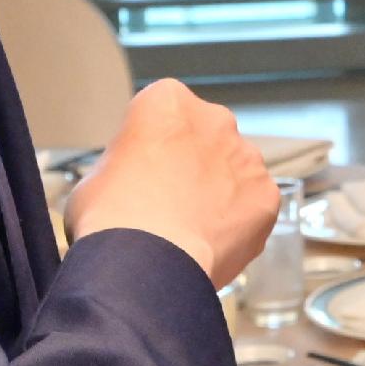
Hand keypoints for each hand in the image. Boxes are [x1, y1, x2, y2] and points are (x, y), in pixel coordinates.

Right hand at [68, 78, 273, 283]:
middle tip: (170, 201)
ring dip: (219, 192)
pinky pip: (254, 206)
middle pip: (206, 138)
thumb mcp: (97, 175)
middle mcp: (214, 119)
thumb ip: (127, 163)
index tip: (145, 171)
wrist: (145, 263)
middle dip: (193, 165)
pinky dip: (239, 222)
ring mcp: (246, 157)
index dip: (154, 146)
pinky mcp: (267, 194)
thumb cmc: (112, 218)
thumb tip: (134, 181)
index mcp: (168, 102)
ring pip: (235, 171)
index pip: (165, 113)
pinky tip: (212, 242)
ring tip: (191, 228)